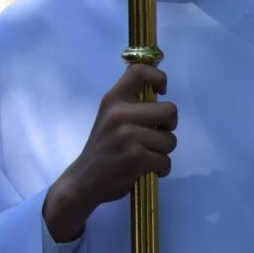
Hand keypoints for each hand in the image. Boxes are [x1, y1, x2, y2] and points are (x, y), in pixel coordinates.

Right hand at [44, 62, 176, 244]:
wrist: (83, 181)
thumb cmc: (103, 148)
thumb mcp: (110, 117)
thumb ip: (130, 103)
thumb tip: (157, 88)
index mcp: (113, 99)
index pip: (141, 71)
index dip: (159, 77)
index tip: (161, 92)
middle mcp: (119, 113)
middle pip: (170, 110)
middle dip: (169, 127)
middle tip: (156, 135)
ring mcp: (127, 135)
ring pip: (170, 140)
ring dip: (163, 152)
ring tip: (145, 156)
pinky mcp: (135, 157)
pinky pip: (165, 161)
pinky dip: (160, 169)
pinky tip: (146, 169)